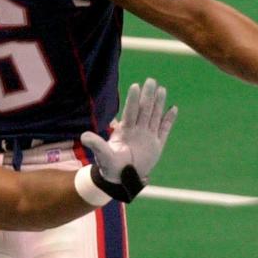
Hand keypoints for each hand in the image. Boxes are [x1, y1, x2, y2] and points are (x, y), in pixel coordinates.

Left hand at [78, 79, 177, 199]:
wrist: (120, 177)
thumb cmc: (110, 165)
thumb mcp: (103, 155)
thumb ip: (96, 144)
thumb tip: (83, 136)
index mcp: (125, 130)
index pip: (130, 112)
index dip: (132, 100)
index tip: (135, 86)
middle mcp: (137, 130)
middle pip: (144, 110)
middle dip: (147, 96)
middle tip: (151, 80)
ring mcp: (148, 136)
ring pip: (154, 116)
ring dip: (159, 103)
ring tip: (161, 89)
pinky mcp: (157, 145)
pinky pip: (164, 130)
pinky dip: (169, 120)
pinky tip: (173, 108)